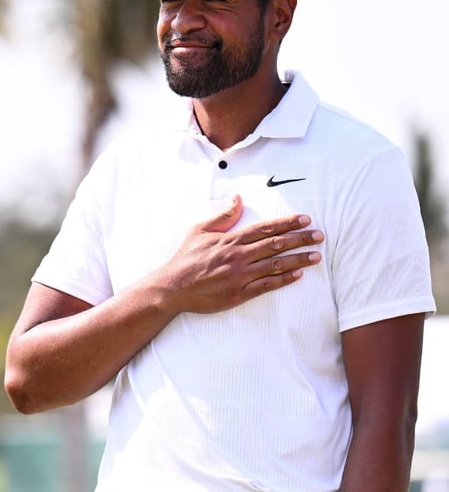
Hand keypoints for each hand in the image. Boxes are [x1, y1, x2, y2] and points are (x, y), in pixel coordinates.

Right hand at [156, 194, 322, 314]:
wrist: (173, 287)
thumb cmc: (185, 258)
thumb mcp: (199, 230)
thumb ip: (222, 216)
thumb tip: (237, 198)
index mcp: (230, 239)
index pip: (265, 228)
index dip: (287, 223)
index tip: (305, 219)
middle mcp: (238, 256)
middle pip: (276, 244)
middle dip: (300, 239)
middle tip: (320, 236)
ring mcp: (240, 275)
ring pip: (276, 265)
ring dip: (298, 259)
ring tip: (316, 256)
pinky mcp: (239, 293)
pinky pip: (267, 285)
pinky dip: (284, 280)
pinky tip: (298, 275)